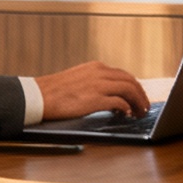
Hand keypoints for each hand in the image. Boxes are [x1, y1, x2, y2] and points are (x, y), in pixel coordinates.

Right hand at [35, 61, 150, 121]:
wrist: (38, 96)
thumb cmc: (55, 92)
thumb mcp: (78, 79)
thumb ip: (94, 83)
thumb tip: (109, 95)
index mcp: (96, 67)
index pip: (123, 75)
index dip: (134, 87)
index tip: (138, 97)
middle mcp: (100, 72)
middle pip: (131, 80)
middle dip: (141, 94)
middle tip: (144, 106)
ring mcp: (98, 85)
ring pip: (129, 89)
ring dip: (138, 102)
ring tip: (140, 113)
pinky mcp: (95, 99)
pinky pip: (119, 102)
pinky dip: (126, 108)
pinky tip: (125, 115)